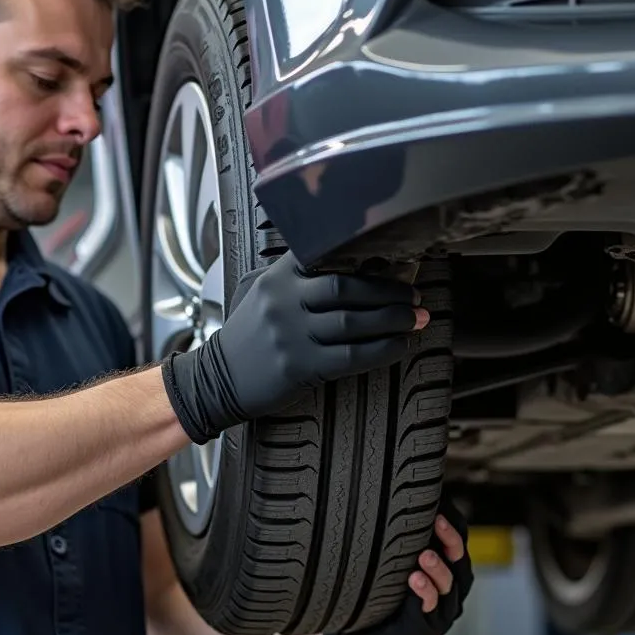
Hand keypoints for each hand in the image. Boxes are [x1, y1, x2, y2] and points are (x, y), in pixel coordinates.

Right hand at [160, 251, 428, 443]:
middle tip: (414, 296)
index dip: (367, 257)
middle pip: (348, 288)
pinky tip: (399, 346)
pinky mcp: (299, 367)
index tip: (396, 261)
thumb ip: (298, 277)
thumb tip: (361, 270)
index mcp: (278, 276)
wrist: (218, 379)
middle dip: (389, 292)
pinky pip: (351, 356)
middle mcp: (284, 301)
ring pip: (354, 322)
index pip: (327, 255)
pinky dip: (382, 350)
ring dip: (393, 320)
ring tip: (416, 319)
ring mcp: (291, 334)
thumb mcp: (263, 293)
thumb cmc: (249, 336)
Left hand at [321, 498, 473, 634]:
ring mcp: (441, 610)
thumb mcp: (390, 561)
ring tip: (424, 555)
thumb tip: (384, 493)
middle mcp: (450, 588)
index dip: (454, 521)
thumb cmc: (379, 593)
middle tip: (437, 519)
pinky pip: (431, 608)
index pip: (458, 540)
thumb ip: (396, 537)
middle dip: (451, 539)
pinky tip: (414, 579)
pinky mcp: (426, 628)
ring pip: (449, 584)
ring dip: (439, 568)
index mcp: (445, 568)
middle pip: (460, 559)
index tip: (441, 500)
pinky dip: (425, 592)